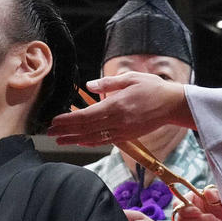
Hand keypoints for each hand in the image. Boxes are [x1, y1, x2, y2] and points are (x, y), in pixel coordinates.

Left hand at [47, 72, 192, 145]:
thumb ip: (108, 83)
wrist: (172, 105)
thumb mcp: (130, 78)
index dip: (67, 120)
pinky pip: (104, 141)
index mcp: (116, 105)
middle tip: (49, 132)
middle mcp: (117, 121)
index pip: (85, 116)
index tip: (54, 121)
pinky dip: (89, 142)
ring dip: (74, 139)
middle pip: (85, 129)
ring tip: (59, 140)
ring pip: (93, 138)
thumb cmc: (152, 88)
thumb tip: (88, 85)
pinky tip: (79, 141)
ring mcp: (122, 131)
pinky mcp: (127, 136)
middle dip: (65, 131)